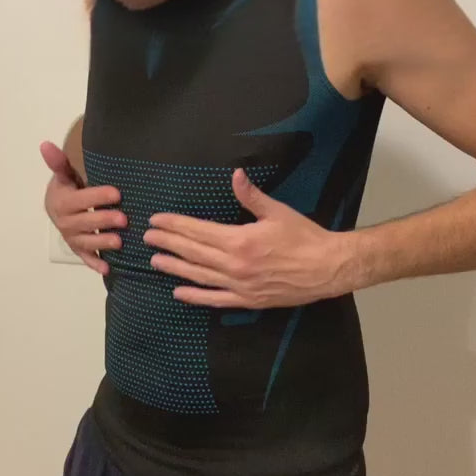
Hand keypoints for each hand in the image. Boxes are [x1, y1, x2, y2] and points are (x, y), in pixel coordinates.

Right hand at [41, 141, 126, 274]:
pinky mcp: (78, 250)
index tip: (117, 193)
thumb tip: (45, 144)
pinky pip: (85, 258)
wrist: (59, 207)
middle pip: (83, 223)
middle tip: (124, 219)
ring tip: (120, 242)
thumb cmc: (68, 188)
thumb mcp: (64, 174)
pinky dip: (95, 263)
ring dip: (101, 243)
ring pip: (85, 242)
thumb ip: (58, 163)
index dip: (97, 197)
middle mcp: (64, 222)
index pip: (79, 199)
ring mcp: (71, 238)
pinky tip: (108, 268)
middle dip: (103, 221)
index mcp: (61, 202)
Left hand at [144, 169, 353, 307]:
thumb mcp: (277, 211)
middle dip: (169, 243)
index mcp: (240, 240)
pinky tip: (179, 292)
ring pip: (199, 276)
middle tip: (148, 238)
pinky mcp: (248, 300)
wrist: (327, 268)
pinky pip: (216, 300)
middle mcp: (235, 265)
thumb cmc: (304, 237)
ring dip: (175, 268)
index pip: (198, 231)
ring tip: (155, 261)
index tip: (157, 221)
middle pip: (193, 253)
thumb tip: (235, 175)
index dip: (175, 226)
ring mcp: (240, 285)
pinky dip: (195, 296)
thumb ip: (251, 196)